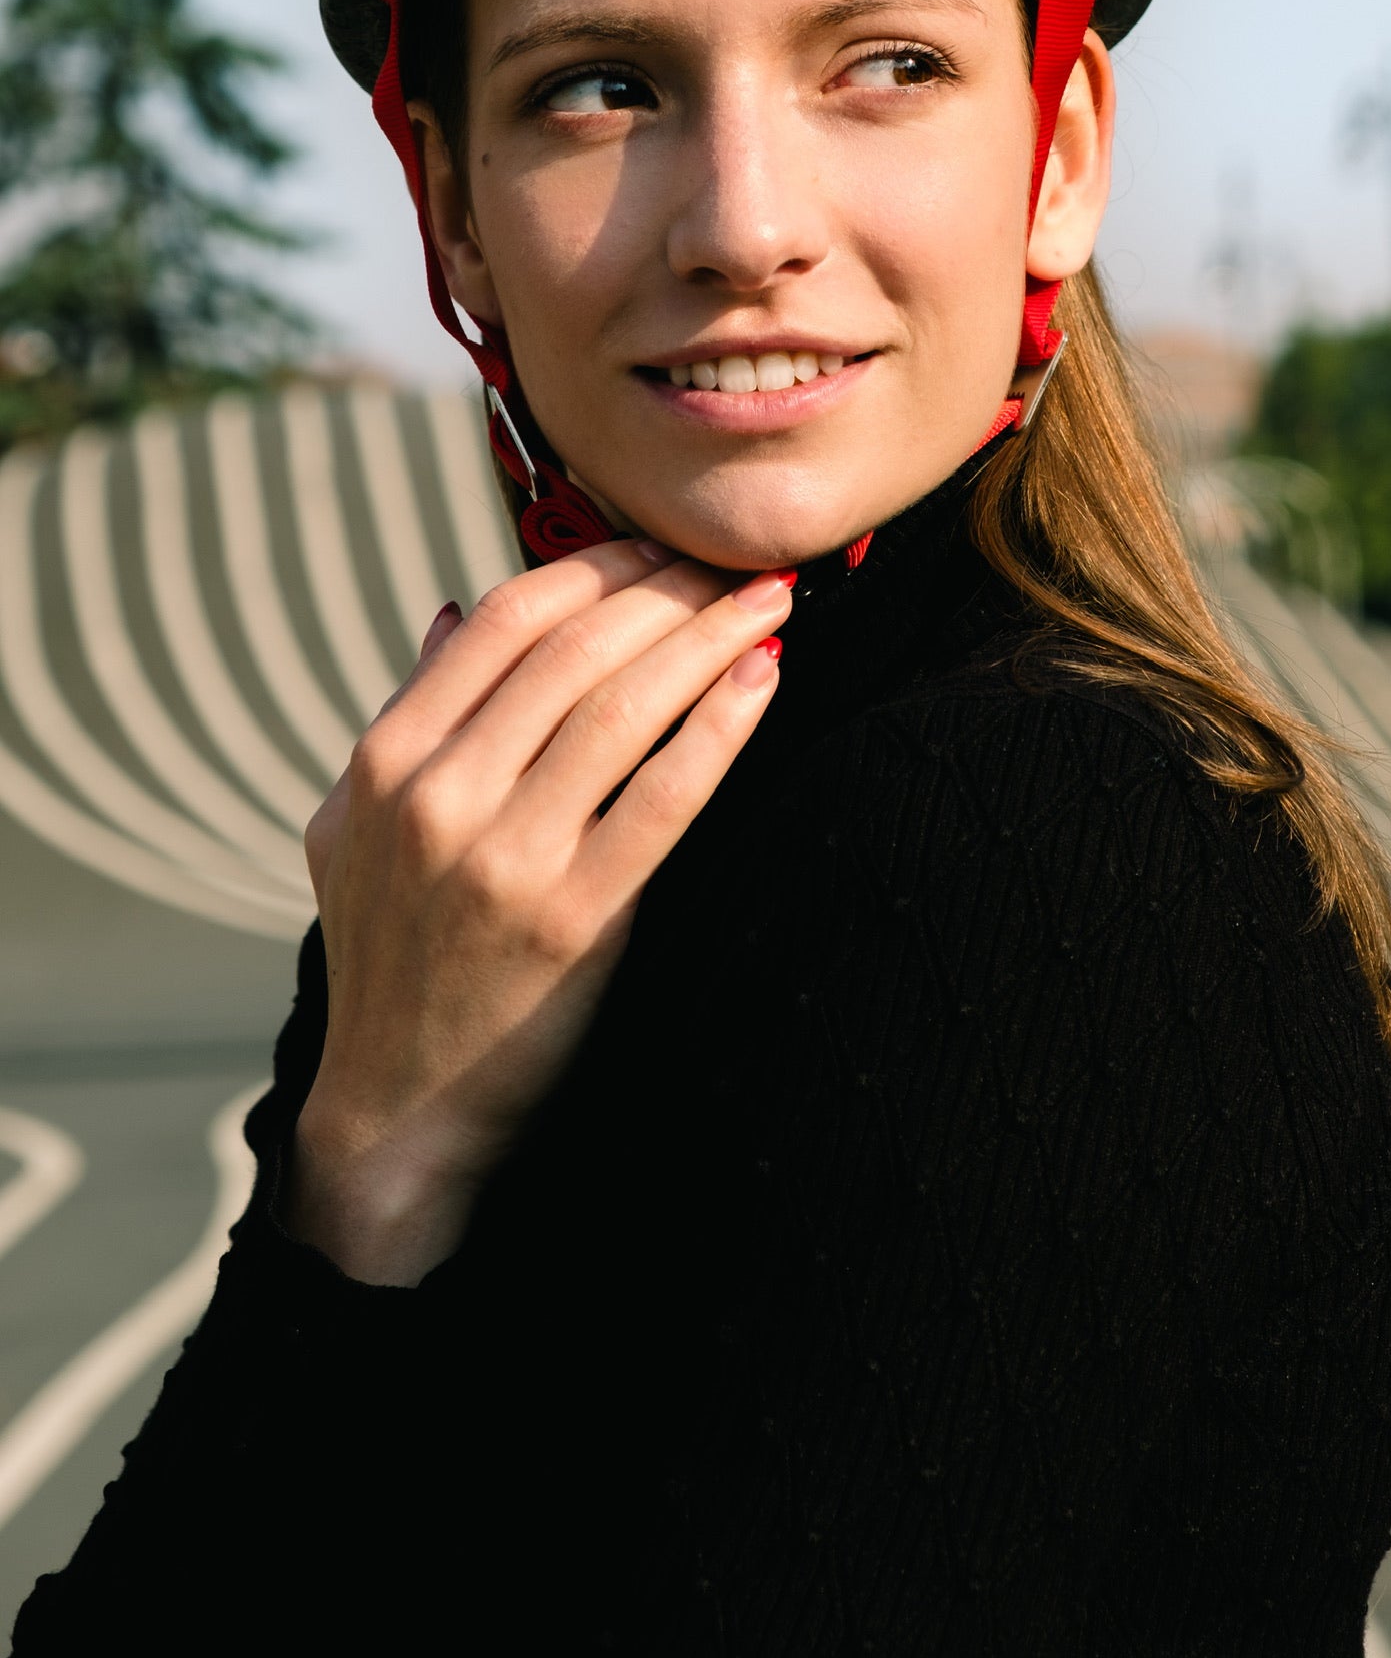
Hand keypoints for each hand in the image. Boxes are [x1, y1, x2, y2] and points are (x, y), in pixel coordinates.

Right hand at [289, 540, 792, 1284]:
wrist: (401, 1110)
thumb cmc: (388, 959)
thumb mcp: (354, 830)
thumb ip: (406, 715)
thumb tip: (456, 610)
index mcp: (386, 761)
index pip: (505, 621)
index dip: (595, 566)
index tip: (660, 547)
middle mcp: (439, 796)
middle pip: (575, 648)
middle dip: (668, 588)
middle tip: (735, 564)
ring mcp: (506, 858)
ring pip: (623, 706)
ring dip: (707, 637)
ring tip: (768, 601)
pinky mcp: (574, 920)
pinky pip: (663, 797)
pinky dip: (718, 726)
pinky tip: (762, 679)